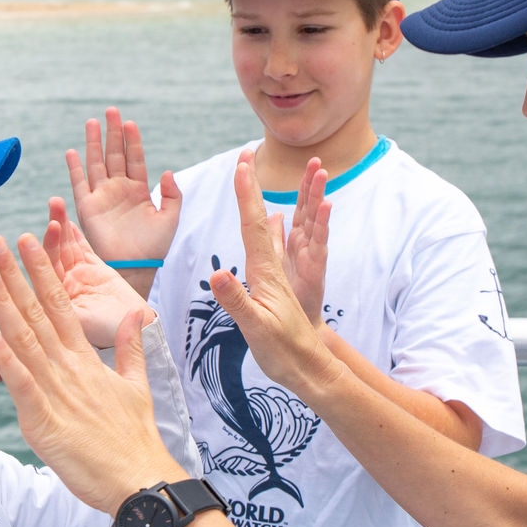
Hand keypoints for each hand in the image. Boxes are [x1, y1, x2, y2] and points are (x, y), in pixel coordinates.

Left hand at [0, 234, 183, 512]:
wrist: (141, 479)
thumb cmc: (135, 439)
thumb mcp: (136, 386)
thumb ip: (129, 349)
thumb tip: (132, 317)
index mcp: (86, 359)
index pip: (61, 305)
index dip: (42, 272)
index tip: (27, 242)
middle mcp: (69, 368)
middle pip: (37, 313)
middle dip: (15, 275)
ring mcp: (57, 393)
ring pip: (25, 341)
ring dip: (4, 304)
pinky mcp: (45, 423)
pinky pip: (23, 386)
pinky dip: (6, 362)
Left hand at [43, 196, 154, 348]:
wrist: (140, 333)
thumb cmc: (111, 335)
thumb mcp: (83, 326)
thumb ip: (64, 313)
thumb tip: (40, 305)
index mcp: (55, 302)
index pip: (44, 272)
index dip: (41, 253)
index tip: (37, 234)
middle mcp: (61, 287)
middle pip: (52, 255)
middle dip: (49, 232)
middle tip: (50, 207)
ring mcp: (76, 276)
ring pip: (65, 247)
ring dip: (60, 225)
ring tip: (55, 202)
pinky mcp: (93, 268)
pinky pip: (81, 247)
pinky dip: (74, 233)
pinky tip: (65, 218)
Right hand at [65, 108, 180, 281]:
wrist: (135, 268)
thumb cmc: (153, 247)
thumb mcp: (171, 218)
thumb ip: (172, 195)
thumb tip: (166, 172)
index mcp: (139, 191)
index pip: (135, 159)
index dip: (133, 140)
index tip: (130, 122)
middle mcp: (119, 190)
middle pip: (115, 155)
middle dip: (113, 133)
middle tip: (110, 111)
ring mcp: (102, 197)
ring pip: (96, 163)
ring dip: (94, 143)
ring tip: (92, 122)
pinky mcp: (88, 208)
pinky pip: (79, 184)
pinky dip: (75, 168)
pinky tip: (72, 151)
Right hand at [207, 156, 344, 398]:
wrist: (309, 369)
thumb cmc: (283, 352)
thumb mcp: (255, 328)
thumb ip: (236, 300)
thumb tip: (217, 273)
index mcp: (265, 274)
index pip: (254, 227)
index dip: (246, 196)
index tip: (241, 167)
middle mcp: (271, 269)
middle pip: (260, 220)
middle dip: (250, 188)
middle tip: (244, 157)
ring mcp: (273, 277)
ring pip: (269, 230)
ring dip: (262, 201)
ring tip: (257, 177)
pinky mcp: (274, 287)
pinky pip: (271, 247)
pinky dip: (270, 227)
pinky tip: (275, 219)